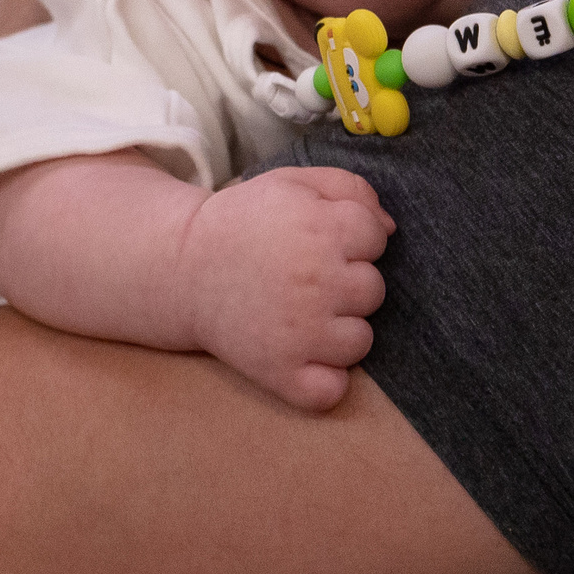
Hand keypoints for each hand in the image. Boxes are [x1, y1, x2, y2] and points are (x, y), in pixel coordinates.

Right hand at [175, 167, 393, 411]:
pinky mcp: (279, 372)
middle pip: (374, 290)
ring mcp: (300, 332)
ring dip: (340, 331)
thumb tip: (391, 228)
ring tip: (304, 315)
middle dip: (349, 283)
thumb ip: (351, 190)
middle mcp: (317, 281)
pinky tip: (304, 357)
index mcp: (323, 230)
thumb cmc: (246, 222)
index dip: (354, 238)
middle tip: (308, 278)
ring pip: (360, 341)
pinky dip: (324, 382)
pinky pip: (330, 391)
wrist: (182, 267)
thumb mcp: (294, 183)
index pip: (377, 238)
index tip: (322, 241)